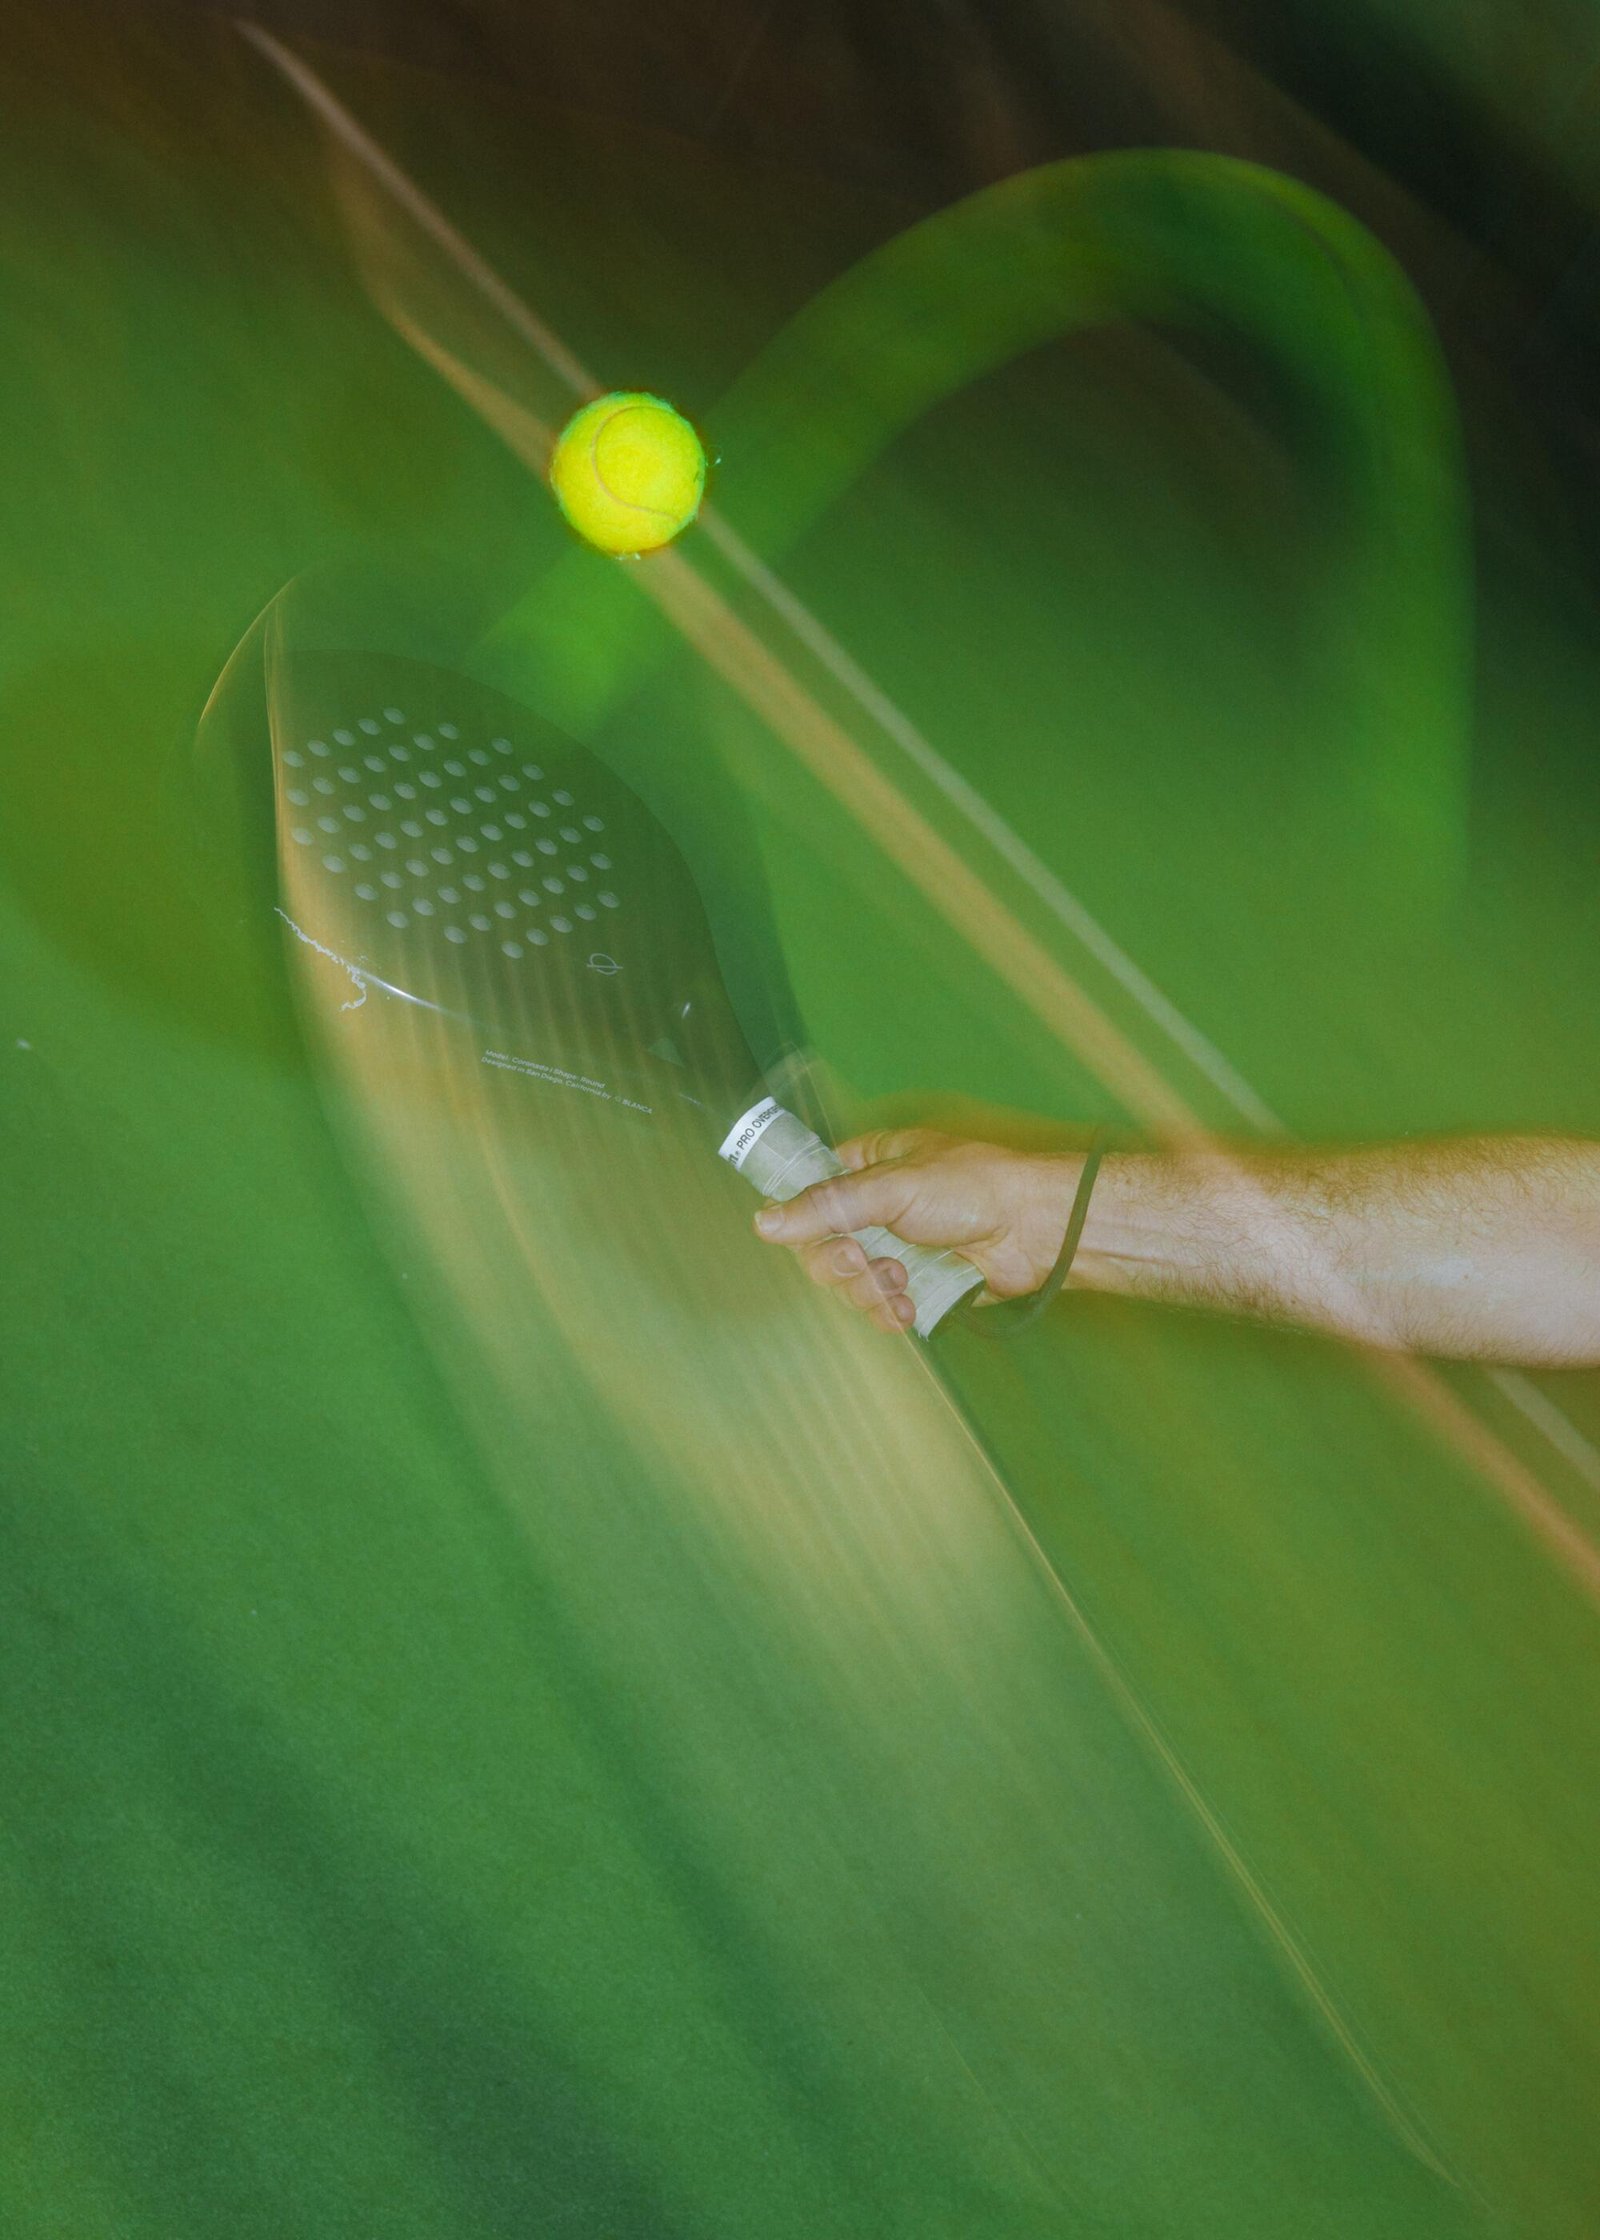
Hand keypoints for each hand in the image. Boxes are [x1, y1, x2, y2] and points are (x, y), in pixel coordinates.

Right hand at [752, 1128, 1080, 1331]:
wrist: (1037, 1230)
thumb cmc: (973, 1188)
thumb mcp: (895, 1187)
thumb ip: (829, 1206)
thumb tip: (763, 1223)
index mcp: (866, 1168)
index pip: (808, 1194)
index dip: (800, 1220)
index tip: (806, 1236)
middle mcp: (874, 1209)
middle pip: (821, 1248)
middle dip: (840, 1264)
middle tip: (863, 1261)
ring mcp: (895, 1249)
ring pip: (849, 1284)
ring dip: (868, 1290)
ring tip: (901, 1283)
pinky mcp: (916, 1286)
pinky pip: (880, 1307)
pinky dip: (888, 1312)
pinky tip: (907, 1308)